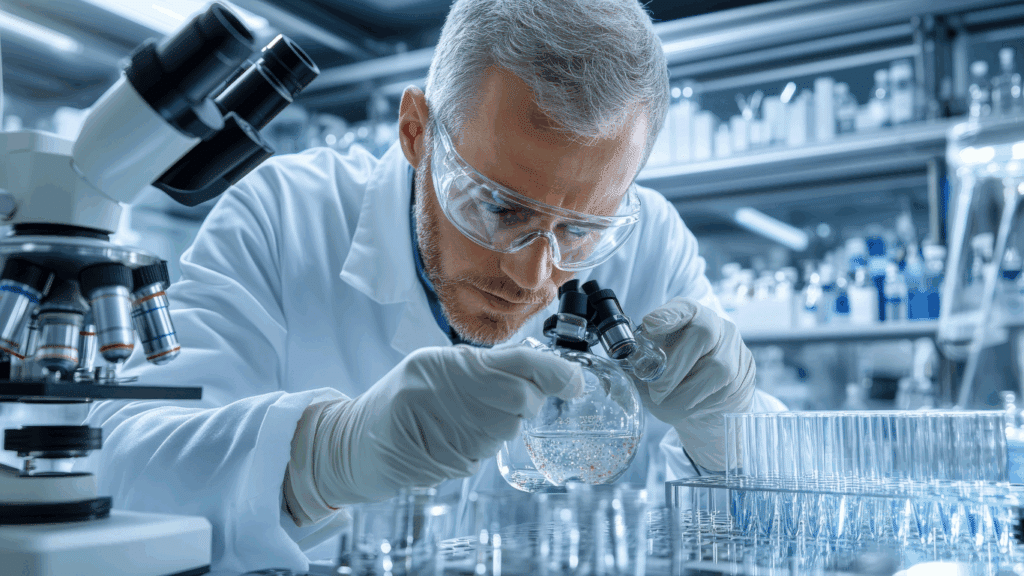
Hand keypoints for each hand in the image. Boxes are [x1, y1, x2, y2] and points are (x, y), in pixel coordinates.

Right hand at [285, 345, 582, 523]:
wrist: (361, 441)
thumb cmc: (403, 396)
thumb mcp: (435, 364)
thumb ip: (482, 365)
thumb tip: (535, 371)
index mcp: (452, 365)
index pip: (521, 364)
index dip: (556, 373)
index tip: (576, 381)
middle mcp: (455, 396)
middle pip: (524, 400)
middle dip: (529, 399)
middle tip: (513, 396)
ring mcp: (454, 432)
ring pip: (509, 427)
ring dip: (503, 421)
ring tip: (471, 415)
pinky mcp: (452, 461)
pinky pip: (489, 449)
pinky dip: (483, 441)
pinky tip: (458, 433)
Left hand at [631, 297, 754, 471]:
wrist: (708, 402)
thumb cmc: (675, 374)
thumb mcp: (654, 362)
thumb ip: (638, 363)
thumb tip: (614, 374)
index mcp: (689, 314)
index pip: (682, 307)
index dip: (668, 314)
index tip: (650, 325)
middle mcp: (717, 325)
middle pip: (702, 334)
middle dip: (674, 367)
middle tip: (656, 389)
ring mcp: (735, 349)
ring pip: (715, 369)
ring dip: (685, 393)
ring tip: (668, 402)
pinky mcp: (745, 376)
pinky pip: (722, 392)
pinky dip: (698, 405)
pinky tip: (689, 406)